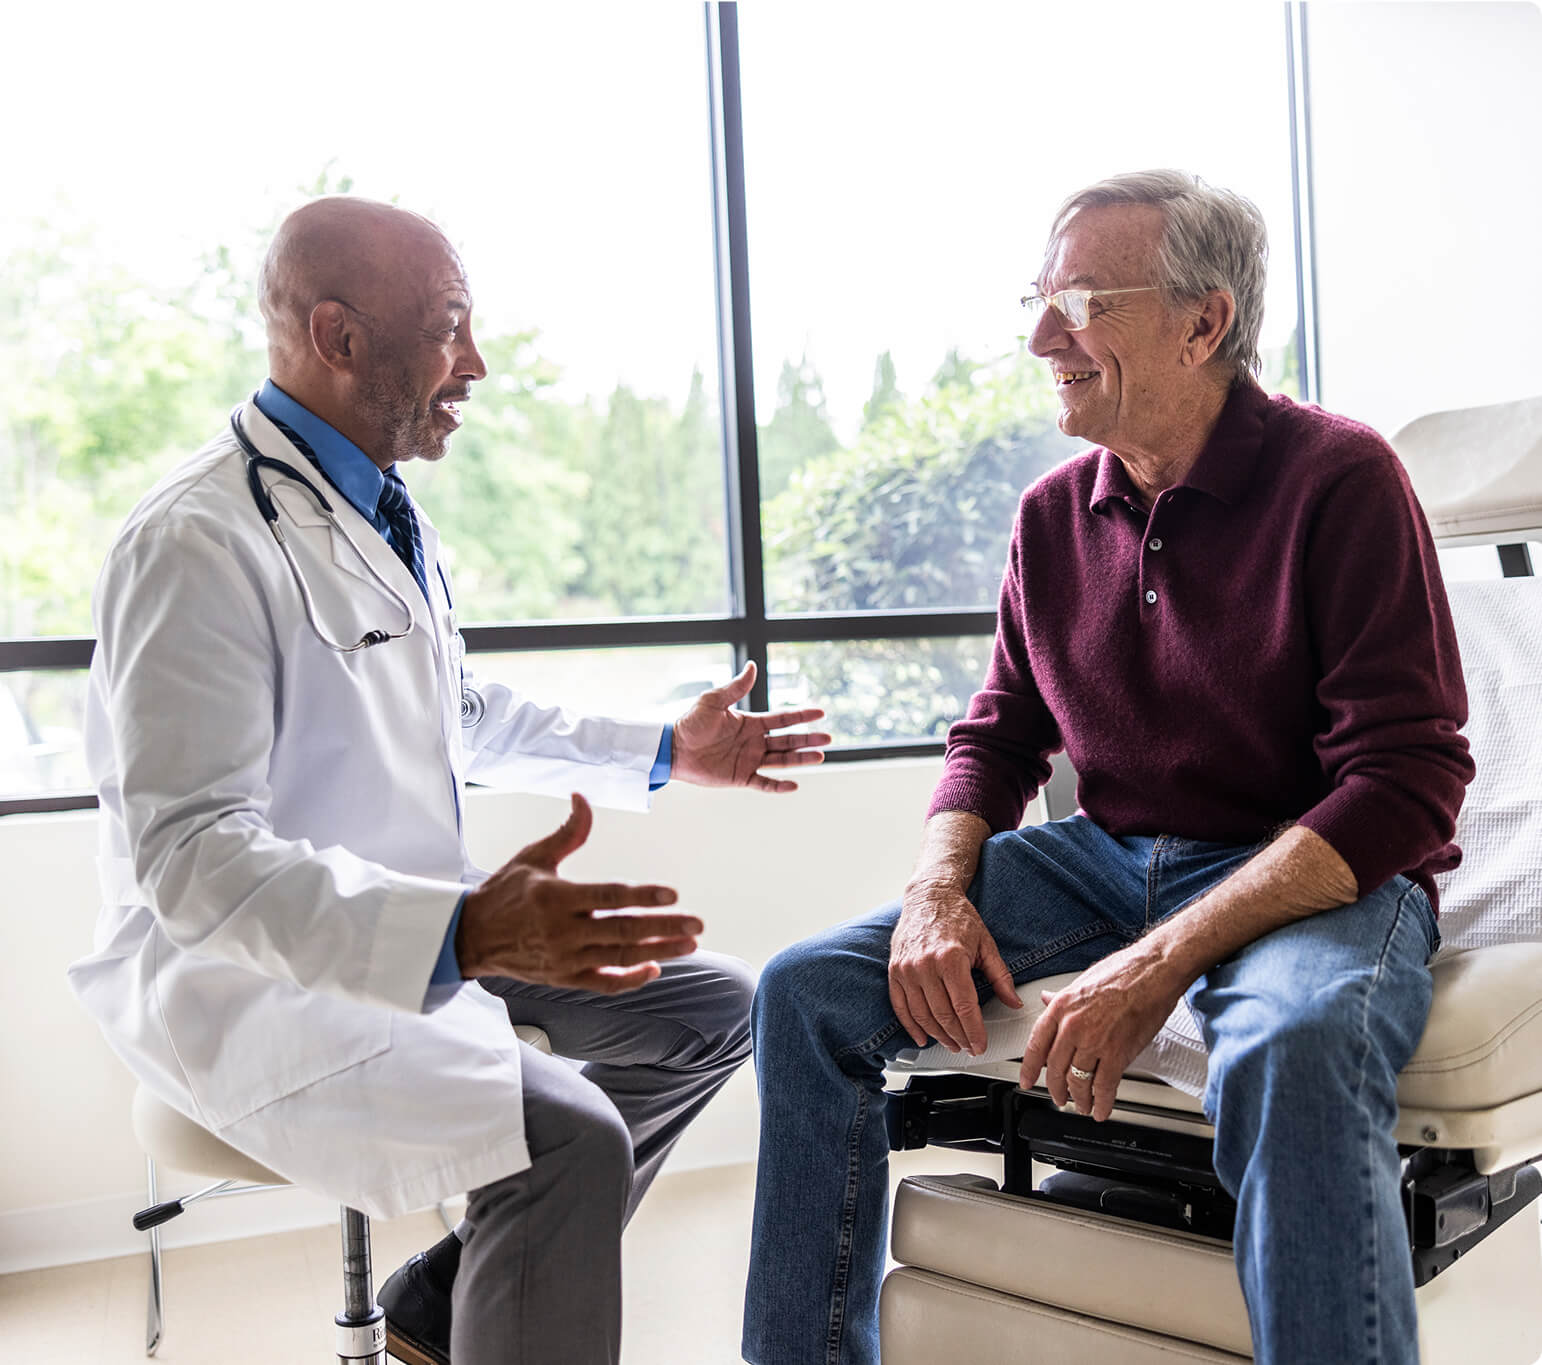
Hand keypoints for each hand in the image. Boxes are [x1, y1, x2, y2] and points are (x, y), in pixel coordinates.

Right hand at [457, 793, 699, 993]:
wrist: (471, 937)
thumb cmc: (505, 893)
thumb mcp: (533, 856)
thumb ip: (567, 831)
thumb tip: (583, 798)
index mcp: (556, 898)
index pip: (609, 897)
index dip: (643, 896)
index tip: (673, 894)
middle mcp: (562, 931)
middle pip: (623, 931)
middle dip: (665, 928)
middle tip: (697, 923)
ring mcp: (565, 959)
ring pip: (620, 958)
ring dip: (659, 952)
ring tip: (690, 944)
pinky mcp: (565, 978)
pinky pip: (604, 983)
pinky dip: (630, 979)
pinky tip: (655, 968)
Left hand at [671, 661, 830, 792]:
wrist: (674, 748)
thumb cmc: (691, 722)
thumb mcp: (714, 700)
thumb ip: (736, 687)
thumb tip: (752, 665)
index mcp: (751, 723)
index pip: (782, 719)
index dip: (801, 716)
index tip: (821, 712)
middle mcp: (754, 742)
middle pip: (788, 740)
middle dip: (808, 739)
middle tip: (828, 738)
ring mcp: (749, 760)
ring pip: (782, 760)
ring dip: (800, 759)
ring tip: (820, 756)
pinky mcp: (740, 777)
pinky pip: (764, 783)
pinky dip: (778, 786)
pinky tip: (794, 785)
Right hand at [889, 882, 1020, 1054]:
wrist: (929, 897)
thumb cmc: (957, 917)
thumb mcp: (985, 944)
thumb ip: (1000, 975)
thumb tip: (1013, 1001)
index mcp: (951, 958)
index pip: (964, 1007)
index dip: (973, 1031)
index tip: (980, 1045)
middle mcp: (926, 965)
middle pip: (943, 1015)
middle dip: (958, 1037)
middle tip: (968, 1047)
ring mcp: (907, 969)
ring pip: (922, 1015)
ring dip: (938, 1035)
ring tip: (951, 1044)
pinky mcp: (895, 971)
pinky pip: (901, 1006)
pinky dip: (911, 1026)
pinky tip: (922, 1037)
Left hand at [1018, 941, 1187, 1120]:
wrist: (1153, 972)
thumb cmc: (1123, 972)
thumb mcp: (1081, 981)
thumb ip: (1062, 997)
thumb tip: (1047, 998)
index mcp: (1061, 1008)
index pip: (1036, 1045)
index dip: (1028, 1068)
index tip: (1026, 1080)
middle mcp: (1073, 1026)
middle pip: (1055, 1068)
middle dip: (1055, 1088)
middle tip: (1058, 1097)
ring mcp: (1094, 1042)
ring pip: (1078, 1081)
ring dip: (1079, 1098)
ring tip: (1080, 1105)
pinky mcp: (1118, 1054)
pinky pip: (1105, 1086)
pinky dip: (1102, 1103)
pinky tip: (1101, 1109)